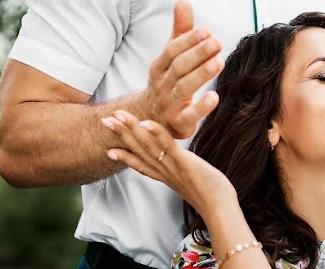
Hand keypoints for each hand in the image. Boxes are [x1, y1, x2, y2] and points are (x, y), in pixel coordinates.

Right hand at [102, 110, 234, 213]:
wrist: (219, 208)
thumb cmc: (210, 195)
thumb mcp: (189, 183)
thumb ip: (181, 174)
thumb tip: (183, 167)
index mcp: (164, 177)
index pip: (140, 165)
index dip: (123, 157)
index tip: (108, 150)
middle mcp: (164, 172)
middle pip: (138, 151)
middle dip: (121, 135)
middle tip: (105, 121)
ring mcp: (172, 167)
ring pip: (147, 145)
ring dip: (132, 129)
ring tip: (119, 115)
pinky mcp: (184, 162)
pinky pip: (168, 146)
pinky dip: (157, 133)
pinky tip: (146, 122)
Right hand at [141, 0, 222, 138]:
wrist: (149, 117)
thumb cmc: (167, 79)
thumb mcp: (171, 55)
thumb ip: (180, 30)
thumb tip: (183, 1)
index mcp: (159, 66)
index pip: (172, 50)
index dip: (189, 40)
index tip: (207, 31)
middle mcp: (161, 84)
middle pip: (179, 67)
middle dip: (198, 54)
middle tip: (218, 42)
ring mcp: (168, 105)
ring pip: (183, 89)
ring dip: (201, 74)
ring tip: (220, 62)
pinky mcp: (178, 124)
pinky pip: (188, 117)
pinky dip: (201, 108)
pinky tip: (214, 97)